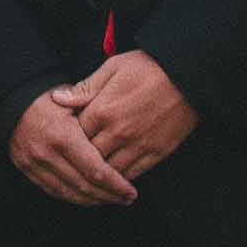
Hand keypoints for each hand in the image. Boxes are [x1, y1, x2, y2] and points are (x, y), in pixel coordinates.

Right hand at [4, 88, 137, 207]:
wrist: (10, 100)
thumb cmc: (47, 98)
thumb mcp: (73, 100)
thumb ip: (96, 116)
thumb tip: (121, 134)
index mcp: (63, 135)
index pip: (95, 170)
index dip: (116, 185)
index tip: (131, 191)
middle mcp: (48, 154)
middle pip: (84, 186)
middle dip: (109, 196)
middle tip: (127, 199)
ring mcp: (35, 164)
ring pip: (69, 194)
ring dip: (93, 201)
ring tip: (112, 200)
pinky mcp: (27, 170)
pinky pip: (54, 191)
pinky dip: (73, 198)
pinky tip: (88, 197)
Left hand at [57, 51, 195, 180]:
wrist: (189, 75)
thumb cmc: (149, 66)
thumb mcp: (112, 68)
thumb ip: (85, 88)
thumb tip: (57, 99)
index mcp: (102, 110)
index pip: (74, 135)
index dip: (69, 139)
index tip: (67, 139)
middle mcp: (117, 132)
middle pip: (89, 157)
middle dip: (81, 160)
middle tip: (76, 162)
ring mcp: (138, 145)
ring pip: (110, 171)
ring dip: (101, 174)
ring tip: (94, 174)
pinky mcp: (157, 153)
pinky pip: (134, 174)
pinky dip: (122, 179)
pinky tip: (116, 178)